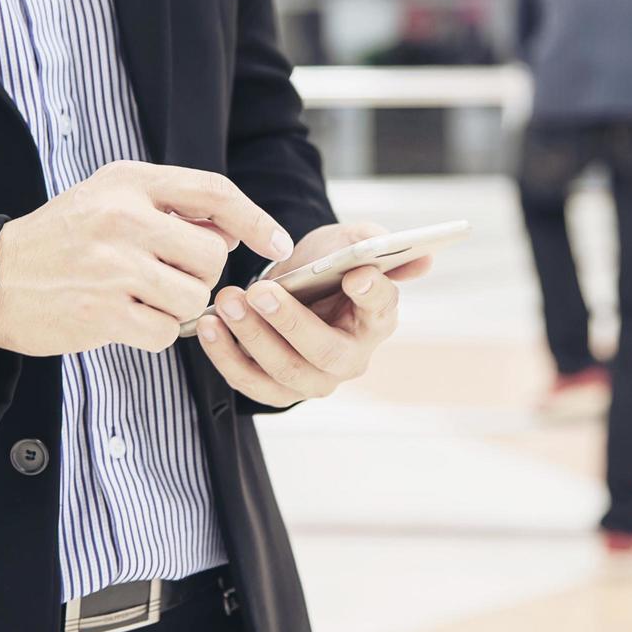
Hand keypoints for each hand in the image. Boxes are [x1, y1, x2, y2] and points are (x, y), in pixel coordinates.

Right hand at [0, 161, 292, 356]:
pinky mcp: (103, 313)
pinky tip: (123, 319)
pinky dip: (154, 333)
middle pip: (212, 255)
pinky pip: (165, 332)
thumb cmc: (60, 240)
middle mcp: (123, 217)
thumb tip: (234, 229)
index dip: (255, 219)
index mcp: (129, 181)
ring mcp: (113, 266)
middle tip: (165, 276)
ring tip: (139, 297)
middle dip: (201, 275)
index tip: (278, 244)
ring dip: (177, 307)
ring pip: (194, 297)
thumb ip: (170, 205)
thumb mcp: (109, 198)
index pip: (214, 192)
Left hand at [193, 222, 432, 407]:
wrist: (294, 286)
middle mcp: (352, 356)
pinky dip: (226, 357)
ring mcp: (316, 379)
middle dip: (290, 323)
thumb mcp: (348, 240)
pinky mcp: (279, 390)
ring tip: (225, 303)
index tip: (358, 274)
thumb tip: (422, 259)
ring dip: (251, 338)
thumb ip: (374, 242)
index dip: (373, 293)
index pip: (381, 308)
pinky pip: (251, 383)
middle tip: (260, 292)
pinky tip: (208, 326)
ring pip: (285, 372)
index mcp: (378, 317)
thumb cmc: (326, 265)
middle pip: (326, 352)